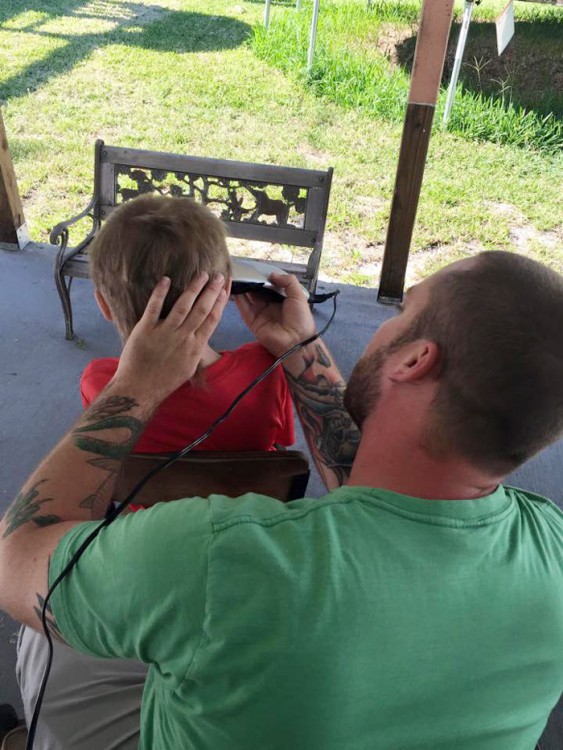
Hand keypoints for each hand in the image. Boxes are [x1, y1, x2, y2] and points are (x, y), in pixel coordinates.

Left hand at [113, 274, 226, 403]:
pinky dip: (160, 293)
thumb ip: (196, 349)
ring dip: (193, 288)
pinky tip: (166, 279)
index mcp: (195, 347)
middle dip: (211, 291)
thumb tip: (202, 334)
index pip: (212, 319)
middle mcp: (182, 337)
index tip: (226, 289)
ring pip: (182, 305)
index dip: (220, 302)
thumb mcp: (188, 367)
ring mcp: (164, 332)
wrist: (139, 390)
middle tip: (218, 275)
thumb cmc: (164, 382)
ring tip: (201, 274)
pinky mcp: (145, 329)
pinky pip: (154, 307)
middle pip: (201, 309)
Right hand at [235, 273, 315, 356]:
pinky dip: (239, 299)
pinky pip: (244, 310)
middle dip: (251, 282)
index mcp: (282, 300)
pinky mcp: (253, 322)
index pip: (270, 287)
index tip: (255, 268)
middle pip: (258, 292)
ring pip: (249, 299)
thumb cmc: (300, 318)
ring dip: (243, 288)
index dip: (263, 278)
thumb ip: (288, 282)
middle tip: (242, 270)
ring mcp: (260, 314)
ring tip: (236, 276)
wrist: (296, 341)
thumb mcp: (298, 296)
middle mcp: (270, 306)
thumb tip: (271, 274)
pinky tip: (234, 288)